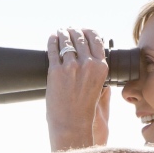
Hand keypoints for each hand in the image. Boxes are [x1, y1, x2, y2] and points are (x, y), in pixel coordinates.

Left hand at [46, 27, 108, 151]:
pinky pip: (53, 50)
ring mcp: (71, 67)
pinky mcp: (55, 71)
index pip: (96, 39)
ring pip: (66, 41)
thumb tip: (95, 59)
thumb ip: (98, 72)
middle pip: (80, 37)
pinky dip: (52, 41)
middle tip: (68, 29)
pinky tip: (52, 37)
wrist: (72, 123)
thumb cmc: (85, 108)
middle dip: (73, 30)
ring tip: (60, 32)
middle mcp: (88, 64)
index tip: (82, 30)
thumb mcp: (99, 87)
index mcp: (101, 67)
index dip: (88, 31)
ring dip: (62, 33)